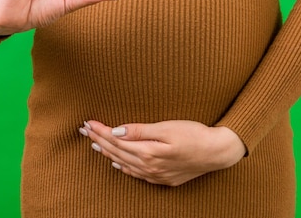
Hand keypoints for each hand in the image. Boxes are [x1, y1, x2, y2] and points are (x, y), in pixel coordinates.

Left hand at [80, 120, 245, 185]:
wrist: (217, 152)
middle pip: (117, 152)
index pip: (116, 140)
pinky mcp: (163, 178)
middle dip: (98, 140)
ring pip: (124, 163)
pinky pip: (136, 174)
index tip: (88, 122)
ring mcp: (155, 174)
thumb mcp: (167, 127)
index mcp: (148, 152)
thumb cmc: (194, 134)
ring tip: (93, 144)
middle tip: (84, 130)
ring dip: (107, 153)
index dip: (100, 131)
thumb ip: (140, 130)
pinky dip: (124, 167)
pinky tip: (117, 164)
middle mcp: (148, 166)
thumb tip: (116, 130)